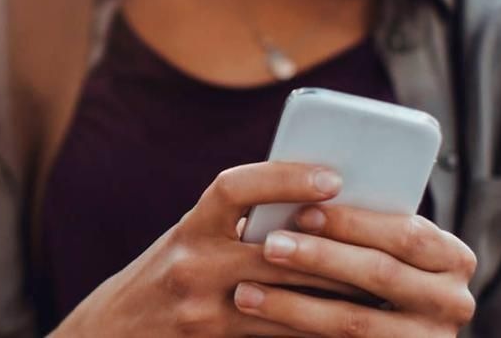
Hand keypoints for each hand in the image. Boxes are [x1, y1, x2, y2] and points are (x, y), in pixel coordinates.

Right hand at [52, 162, 359, 336]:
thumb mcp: (189, 241)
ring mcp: (201, 309)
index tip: (332, 178)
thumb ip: (236, 226)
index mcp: (190, 228)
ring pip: (287, 299)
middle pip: (278, 251)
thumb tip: (313, 207)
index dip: (283, 178)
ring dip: (336, 294)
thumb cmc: (165, 279)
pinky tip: (346, 324)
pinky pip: (277, 335)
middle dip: (335, 248)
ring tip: (380, 287)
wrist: (112, 332)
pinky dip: (313, 327)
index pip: (234, 188)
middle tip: (387, 243)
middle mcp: (192, 264)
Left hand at [233, 204, 478, 336]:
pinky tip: (262, 321)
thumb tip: (304, 189)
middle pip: (380, 274)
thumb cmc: (374, 269)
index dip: (354, 223)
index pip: (406, 234)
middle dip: (320, 257)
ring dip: (294, 304)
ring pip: (354, 321)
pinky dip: (296, 332)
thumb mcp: (385, 247)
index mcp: (453, 258)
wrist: (385, 330)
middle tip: (269, 245)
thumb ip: (363, 228)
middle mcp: (453, 302)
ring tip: (246, 291)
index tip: (303, 211)